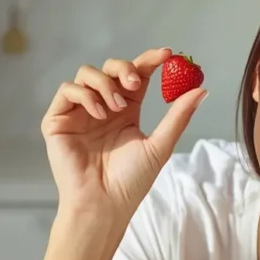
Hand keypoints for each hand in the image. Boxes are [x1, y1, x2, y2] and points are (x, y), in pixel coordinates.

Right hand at [41, 47, 205, 218]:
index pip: (136, 76)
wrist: (104, 204)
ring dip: (105, 83)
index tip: (167, 55)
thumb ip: (178, 116)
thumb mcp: (160, 145)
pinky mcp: (58, 121)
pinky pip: (67, 90)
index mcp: (126, 111)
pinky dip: (85, 94)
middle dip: (125, 69)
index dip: (149, 60)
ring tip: (117, 107)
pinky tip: (100, 113)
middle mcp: (102, 108)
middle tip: (136, 84)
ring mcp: (79, 113)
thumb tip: (201, 90)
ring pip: (87, 74)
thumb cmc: (131, 181)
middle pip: (109, 68)